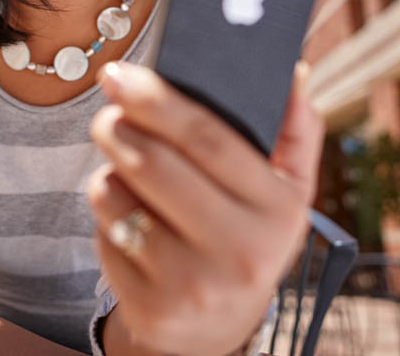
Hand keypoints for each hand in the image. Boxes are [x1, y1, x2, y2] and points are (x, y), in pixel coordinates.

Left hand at [87, 60, 322, 355]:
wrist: (216, 330)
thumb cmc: (247, 235)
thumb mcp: (286, 192)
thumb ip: (295, 130)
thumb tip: (294, 70)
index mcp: (279, 211)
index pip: (209, 140)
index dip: (158, 100)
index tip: (119, 73)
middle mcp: (239, 252)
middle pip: (154, 165)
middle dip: (118, 126)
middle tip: (107, 110)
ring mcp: (192, 285)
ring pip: (117, 196)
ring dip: (109, 170)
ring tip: (126, 170)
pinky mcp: (150, 307)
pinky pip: (103, 234)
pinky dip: (106, 215)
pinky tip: (129, 219)